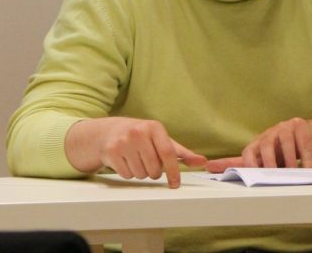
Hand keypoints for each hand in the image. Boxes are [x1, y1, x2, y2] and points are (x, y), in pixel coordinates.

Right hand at [66, 117, 206, 187]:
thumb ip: (182, 153)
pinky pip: (126, 175)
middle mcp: (138, 132)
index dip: (173, 172)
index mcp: (154, 127)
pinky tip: (125, 161)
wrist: (109, 131)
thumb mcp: (161, 140)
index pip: (168, 153)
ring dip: (141, 172)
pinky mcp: (111, 151)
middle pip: (154, 168)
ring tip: (136, 160)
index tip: (175, 184)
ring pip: (140, 174)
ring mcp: (123, 141)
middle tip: (148, 162)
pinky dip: (128, 173)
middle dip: (154, 171)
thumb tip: (202, 162)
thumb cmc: (141, 137)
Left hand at [206, 117, 311, 172]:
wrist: (305, 135)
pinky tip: (307, 170)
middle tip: (273, 175)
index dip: (248, 163)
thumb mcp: (261, 157)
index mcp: (257, 143)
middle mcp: (269, 133)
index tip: (250, 174)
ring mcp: (285, 128)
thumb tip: (208, 167)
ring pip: (286, 143)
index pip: (247, 152)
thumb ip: (239, 163)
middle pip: (266, 145)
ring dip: (289, 160)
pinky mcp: (300, 127)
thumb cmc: (279, 150)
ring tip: (292, 174)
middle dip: (269, 161)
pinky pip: (303, 144)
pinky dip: (306, 159)